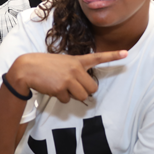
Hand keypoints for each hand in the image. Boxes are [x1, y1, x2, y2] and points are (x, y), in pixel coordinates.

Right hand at [8, 50, 128, 103]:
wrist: (27, 68)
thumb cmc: (45, 66)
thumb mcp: (63, 63)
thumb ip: (75, 72)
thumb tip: (84, 92)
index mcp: (77, 60)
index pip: (98, 57)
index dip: (113, 56)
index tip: (126, 53)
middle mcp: (75, 68)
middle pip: (92, 88)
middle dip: (85, 92)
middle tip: (74, 87)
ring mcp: (69, 78)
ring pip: (82, 96)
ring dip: (73, 96)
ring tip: (61, 86)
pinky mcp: (61, 88)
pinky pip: (67, 100)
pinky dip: (61, 98)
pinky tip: (52, 88)